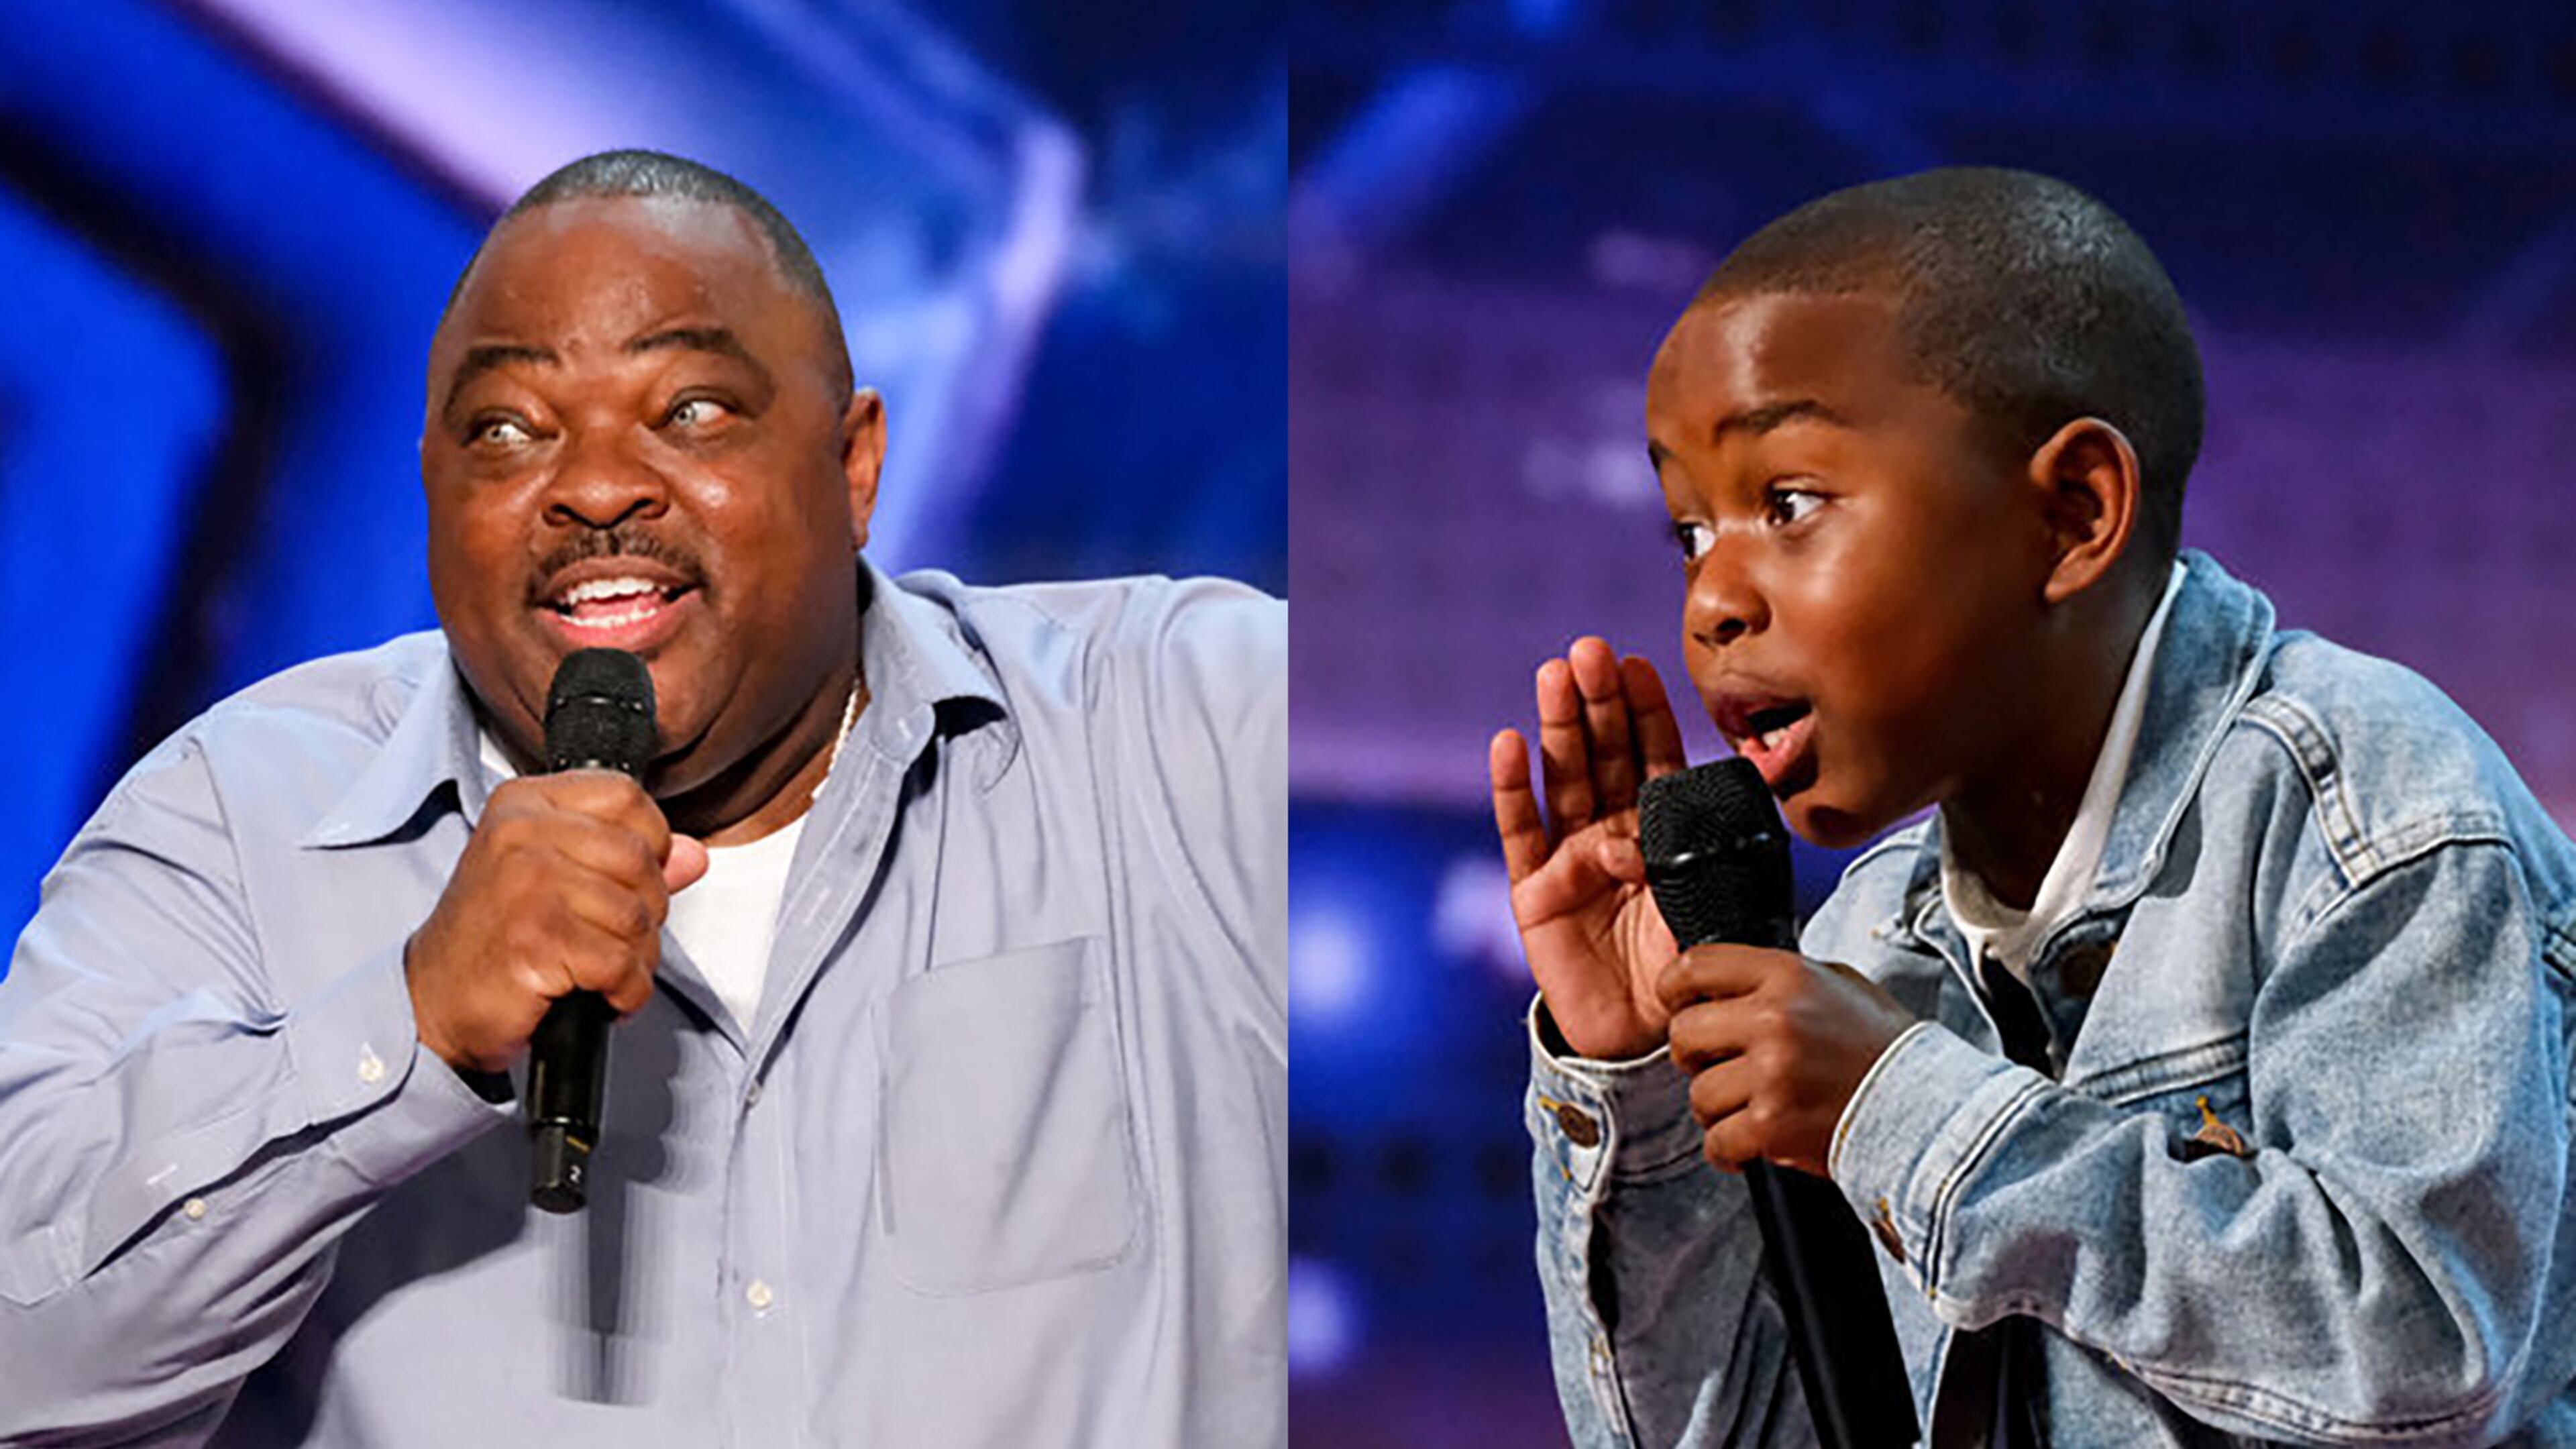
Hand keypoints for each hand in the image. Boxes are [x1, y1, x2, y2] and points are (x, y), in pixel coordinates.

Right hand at [404, 771, 709, 1072]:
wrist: (434, 1002)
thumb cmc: (493, 938)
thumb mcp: (555, 878)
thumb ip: (630, 861)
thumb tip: (694, 856)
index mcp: (525, 805)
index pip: (627, 797)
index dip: (651, 842)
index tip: (633, 879)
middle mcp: (521, 834)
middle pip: (640, 859)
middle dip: (649, 910)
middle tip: (619, 938)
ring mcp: (526, 884)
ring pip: (636, 915)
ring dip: (637, 958)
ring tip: (605, 971)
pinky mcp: (534, 939)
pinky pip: (620, 963)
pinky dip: (626, 991)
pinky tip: (601, 995)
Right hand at [1490, 638, 1688, 1059]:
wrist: (1648, 1038)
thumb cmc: (1687, 967)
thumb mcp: (1711, 902)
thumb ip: (1696, 856)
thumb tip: (1675, 816)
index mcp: (1662, 831)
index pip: (1652, 757)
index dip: (1644, 712)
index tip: (1637, 665)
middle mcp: (1612, 832)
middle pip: (1603, 755)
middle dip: (1597, 702)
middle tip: (1590, 652)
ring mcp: (1570, 857)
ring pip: (1562, 778)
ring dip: (1558, 726)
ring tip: (1554, 676)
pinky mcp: (1534, 891)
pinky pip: (1520, 832)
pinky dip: (1512, 787)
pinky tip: (1508, 743)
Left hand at [1657, 944, 1915, 1176]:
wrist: (1927, 1108)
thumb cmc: (1882, 1047)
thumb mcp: (1839, 985)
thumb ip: (1782, 978)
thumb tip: (1728, 979)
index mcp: (1787, 976)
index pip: (1695, 965)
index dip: (1674, 987)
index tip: (1676, 1004)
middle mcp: (1775, 1020)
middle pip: (1683, 1032)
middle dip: (1692, 1055)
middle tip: (1715, 1066)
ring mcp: (1772, 1074)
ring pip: (1698, 1093)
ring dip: (1714, 1108)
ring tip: (1747, 1108)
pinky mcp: (1773, 1126)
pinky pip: (1717, 1141)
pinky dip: (1727, 1149)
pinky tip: (1750, 1143)